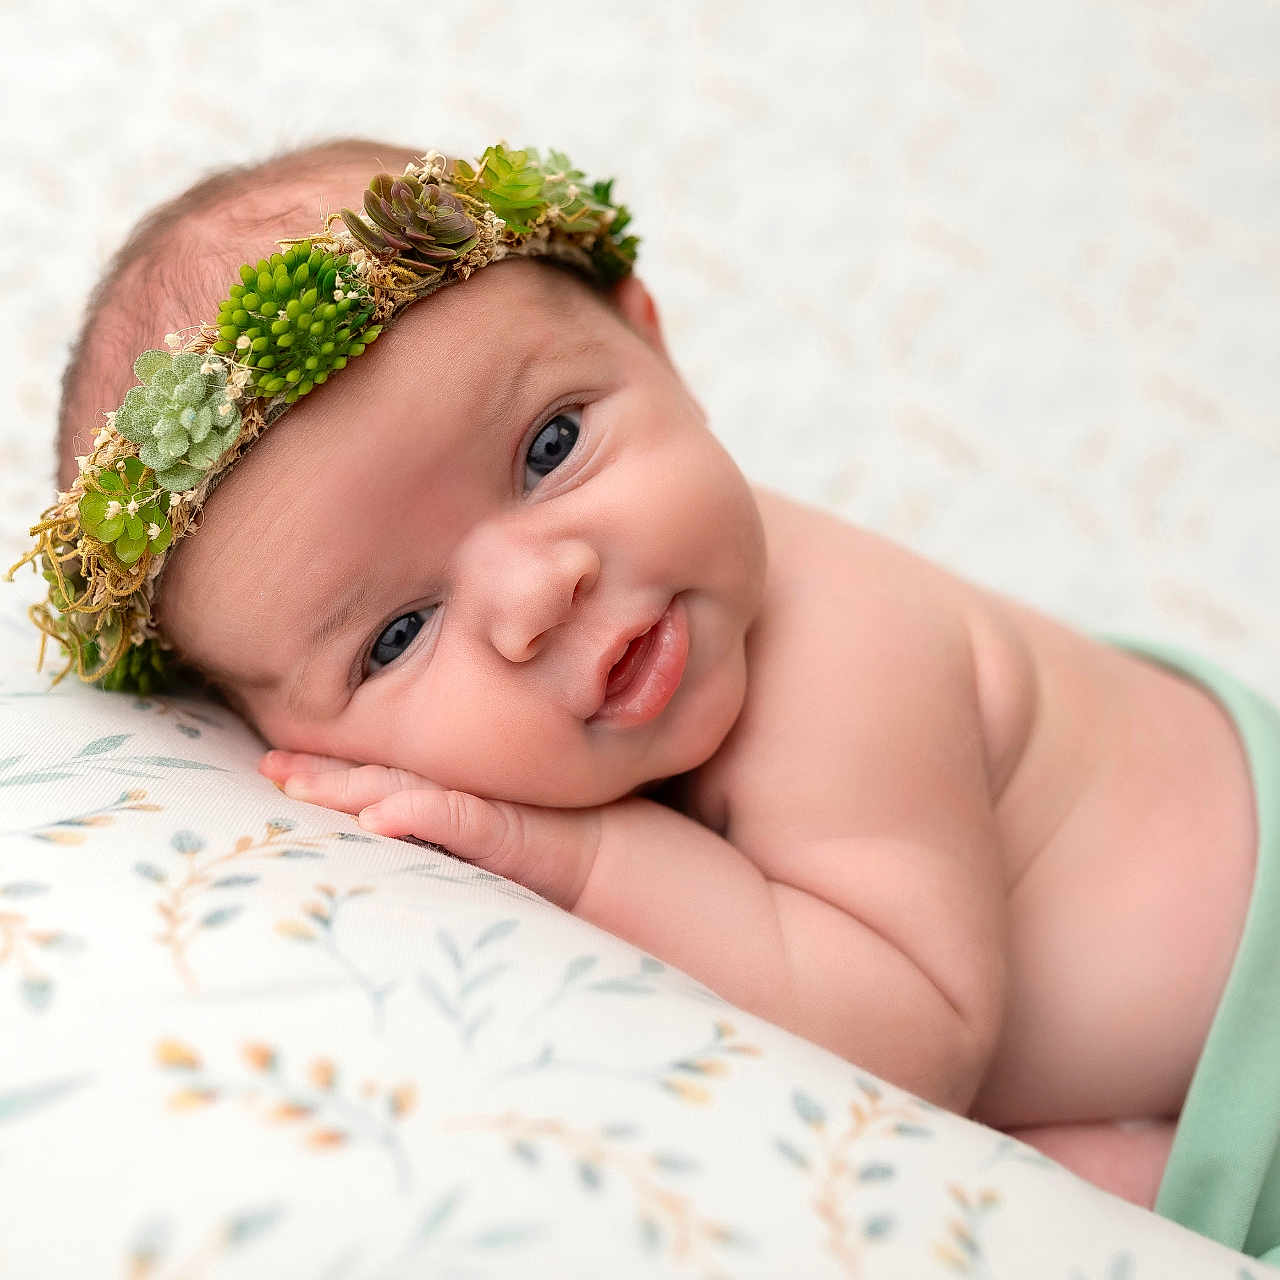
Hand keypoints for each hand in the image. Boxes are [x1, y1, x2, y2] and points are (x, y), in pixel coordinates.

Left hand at [257, 750, 600, 909]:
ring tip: (298, 787)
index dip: (326, 771)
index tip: (274, 765)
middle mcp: (455, 792)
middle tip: (268, 766)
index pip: (374, 779)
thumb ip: (439, 836)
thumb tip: (380, 837)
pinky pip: (457, 819)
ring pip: (401, 788)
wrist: (610, 858)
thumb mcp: (481, 847)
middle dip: (319, 772)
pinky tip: (378, 818)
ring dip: (348, 787)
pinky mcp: (505, 828)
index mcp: (444, 796)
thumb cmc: (546, 851)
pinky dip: (417, 814)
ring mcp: (479, 805)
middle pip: (375, 776)